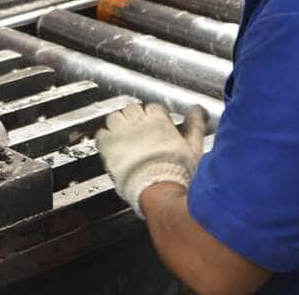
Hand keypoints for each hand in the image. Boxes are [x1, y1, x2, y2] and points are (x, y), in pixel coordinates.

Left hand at [95, 103, 206, 217]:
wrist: (159, 189)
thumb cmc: (177, 172)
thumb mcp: (193, 147)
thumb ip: (195, 126)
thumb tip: (197, 110)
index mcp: (159, 120)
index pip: (153, 107)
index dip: (153, 116)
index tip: (155, 125)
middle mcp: (139, 122)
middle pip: (132, 109)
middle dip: (135, 118)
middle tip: (138, 131)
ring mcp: (122, 133)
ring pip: (115, 117)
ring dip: (118, 124)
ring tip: (122, 136)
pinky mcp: (109, 146)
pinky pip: (101, 134)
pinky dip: (104, 138)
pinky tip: (110, 145)